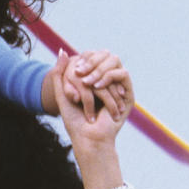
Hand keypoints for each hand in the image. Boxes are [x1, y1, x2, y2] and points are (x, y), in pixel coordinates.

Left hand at [51, 52, 132, 188]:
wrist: (87, 138)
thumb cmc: (74, 120)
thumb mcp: (62, 94)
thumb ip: (59, 73)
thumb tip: (62, 51)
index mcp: (95, 82)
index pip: (92, 58)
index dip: (83, 60)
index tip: (73, 71)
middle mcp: (109, 84)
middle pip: (104, 59)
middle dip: (91, 64)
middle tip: (79, 75)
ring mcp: (120, 89)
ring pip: (113, 65)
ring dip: (98, 72)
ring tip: (87, 84)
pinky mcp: (129, 96)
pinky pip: (123, 75)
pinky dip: (109, 77)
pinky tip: (97, 86)